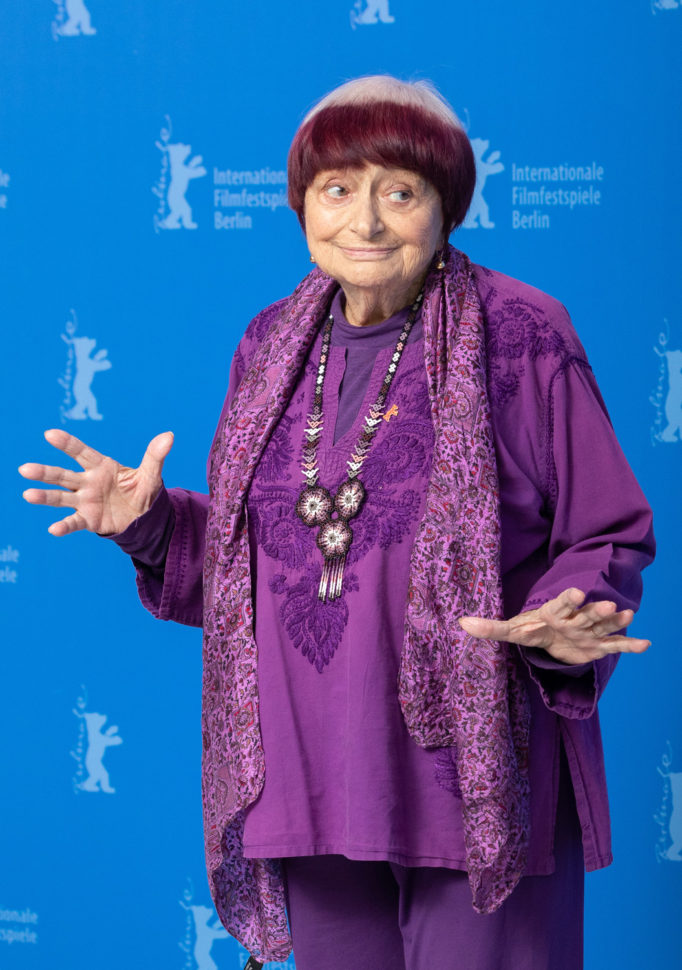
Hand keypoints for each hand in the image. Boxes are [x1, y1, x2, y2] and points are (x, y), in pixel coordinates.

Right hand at [19, 428, 173, 536]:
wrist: (144, 517)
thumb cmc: (142, 491)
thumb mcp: (150, 474)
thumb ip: (155, 456)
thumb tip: (169, 436)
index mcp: (101, 467)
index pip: (81, 453)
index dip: (67, 444)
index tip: (49, 434)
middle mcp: (88, 482)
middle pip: (63, 475)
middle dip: (44, 472)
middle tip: (24, 469)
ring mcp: (85, 501)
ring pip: (61, 497)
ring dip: (44, 496)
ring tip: (27, 495)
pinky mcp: (89, 519)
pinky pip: (74, 522)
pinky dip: (65, 526)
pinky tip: (54, 530)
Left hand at [458, 587, 650, 664]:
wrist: (554, 634)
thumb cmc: (532, 628)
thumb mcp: (512, 629)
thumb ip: (490, 628)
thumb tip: (461, 624)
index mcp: (554, 613)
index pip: (561, 604)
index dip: (568, 599)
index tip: (577, 592)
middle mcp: (574, 620)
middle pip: (584, 615)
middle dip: (594, 611)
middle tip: (606, 605)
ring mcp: (588, 632)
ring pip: (602, 626)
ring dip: (614, 623)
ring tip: (627, 614)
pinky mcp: (598, 646)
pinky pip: (616, 646)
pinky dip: (630, 645)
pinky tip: (646, 644)